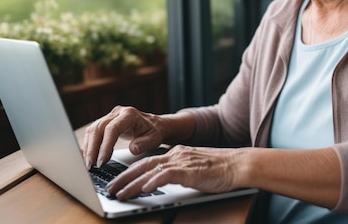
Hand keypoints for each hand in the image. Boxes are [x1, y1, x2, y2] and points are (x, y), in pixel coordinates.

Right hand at [82, 106, 166, 167]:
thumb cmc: (154, 131)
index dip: (105, 145)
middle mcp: (117, 113)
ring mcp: (109, 117)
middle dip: (92, 148)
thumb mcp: (154, 138)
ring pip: (92, 130)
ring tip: (88, 164)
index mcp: (129, 115)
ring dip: (88, 148)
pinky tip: (87, 156)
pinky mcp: (105, 123)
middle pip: (98, 128)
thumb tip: (133, 149)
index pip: (112, 129)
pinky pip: (92, 132)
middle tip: (91, 166)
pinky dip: (88, 145)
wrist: (155, 124)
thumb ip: (144, 143)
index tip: (102, 161)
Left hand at [106, 145, 241, 199]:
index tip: (117, 181)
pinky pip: (166, 175)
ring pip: (149, 171)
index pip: (146, 162)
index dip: (129, 172)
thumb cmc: (219, 169)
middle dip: (123, 178)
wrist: (238, 164)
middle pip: (142, 165)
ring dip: (132, 183)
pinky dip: (153, 182)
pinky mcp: (189, 170)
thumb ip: (177, 172)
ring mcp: (181, 161)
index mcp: (175, 153)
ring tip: (119, 194)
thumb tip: (162, 182)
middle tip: (109, 189)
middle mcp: (175, 154)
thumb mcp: (193, 168)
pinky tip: (143, 189)